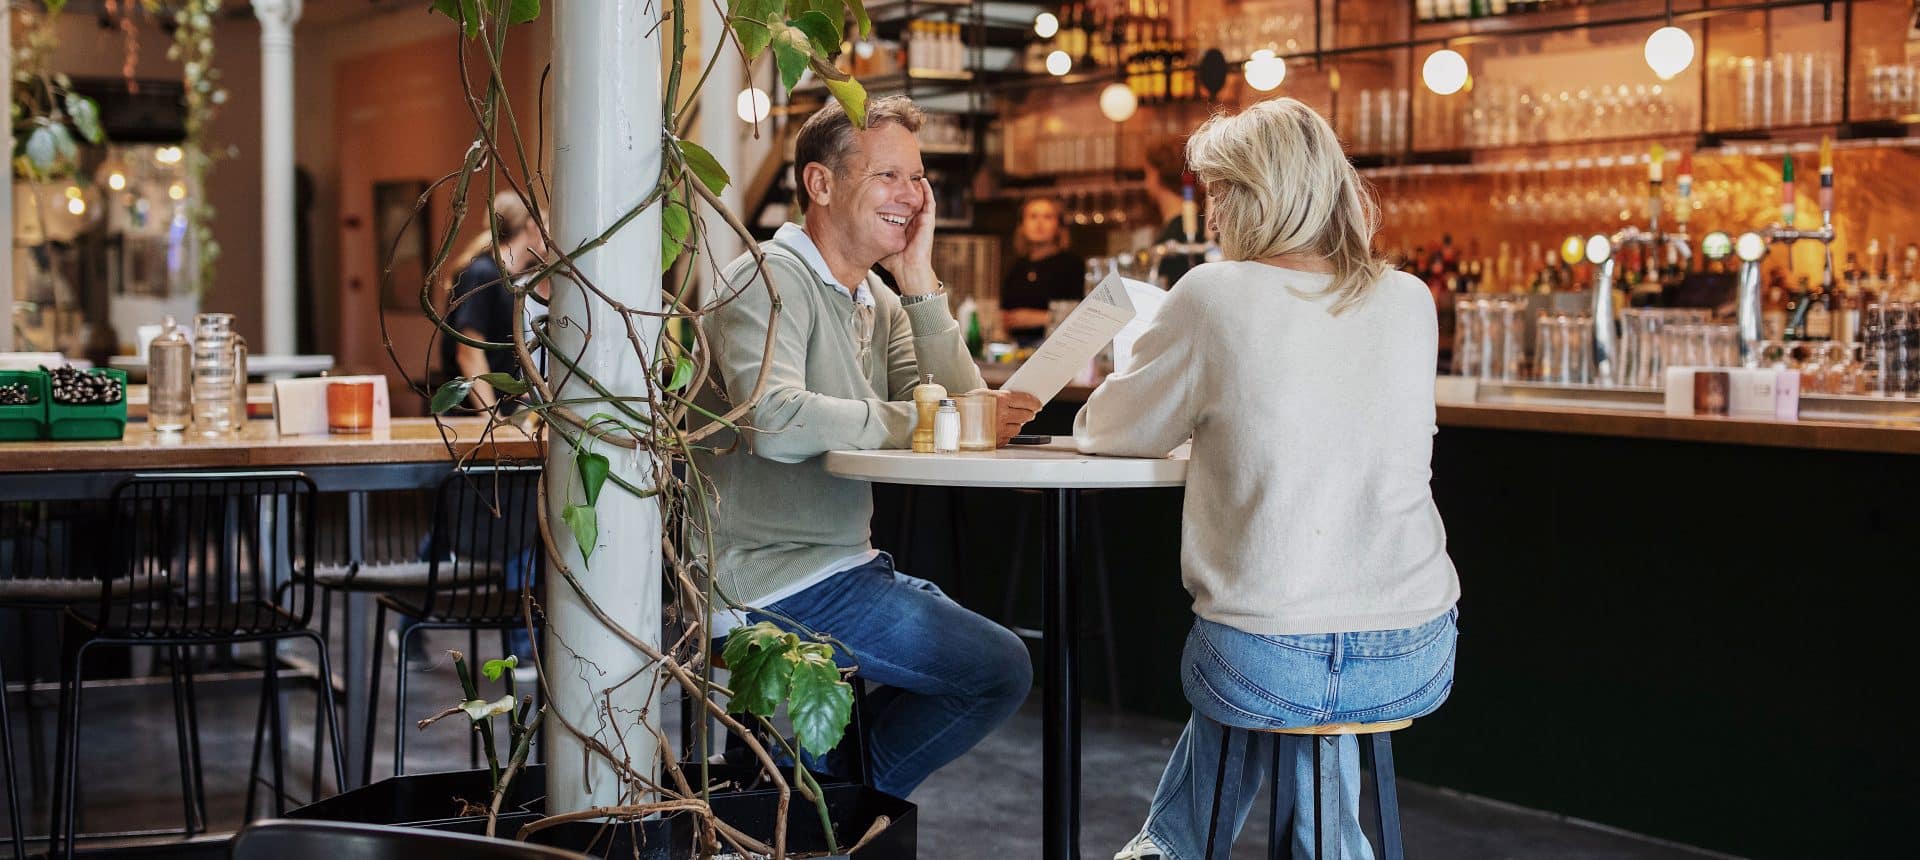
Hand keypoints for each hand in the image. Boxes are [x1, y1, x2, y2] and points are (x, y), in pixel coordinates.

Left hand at [880, 178, 939, 295]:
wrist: (909, 271)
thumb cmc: (895, 262)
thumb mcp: (878, 242)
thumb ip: (870, 234)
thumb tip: (852, 226)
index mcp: (903, 225)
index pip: (898, 205)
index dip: (893, 195)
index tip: (884, 185)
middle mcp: (913, 221)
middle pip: (909, 199)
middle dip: (905, 187)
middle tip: (898, 174)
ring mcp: (922, 221)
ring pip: (921, 198)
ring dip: (917, 187)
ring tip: (913, 173)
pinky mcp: (928, 222)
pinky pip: (930, 203)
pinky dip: (928, 192)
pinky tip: (923, 181)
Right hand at [971, 388, 1040, 446]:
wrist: (951, 422)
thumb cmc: (965, 407)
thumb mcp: (983, 394)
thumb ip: (1002, 396)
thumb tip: (1019, 400)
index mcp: (1000, 399)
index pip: (1025, 400)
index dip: (1034, 402)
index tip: (1038, 403)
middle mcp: (1001, 414)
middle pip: (1026, 415)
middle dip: (1029, 413)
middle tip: (1030, 411)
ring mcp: (999, 429)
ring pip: (1018, 427)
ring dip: (1017, 424)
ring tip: (1010, 420)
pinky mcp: (996, 441)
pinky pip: (1009, 437)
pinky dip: (1007, 433)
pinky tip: (1001, 428)